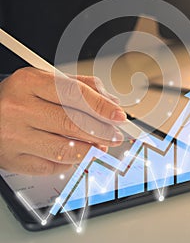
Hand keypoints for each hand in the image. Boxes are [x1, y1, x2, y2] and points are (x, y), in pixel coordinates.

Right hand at [0, 68, 125, 174]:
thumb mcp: (45, 80)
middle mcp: (19, 108)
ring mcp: (14, 136)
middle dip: (101, 130)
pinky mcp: (13, 159)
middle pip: (71, 123)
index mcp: (29, 82)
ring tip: (102, 145)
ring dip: (91, 149)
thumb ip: (79, 86)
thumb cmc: (19, 96)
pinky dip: (71, 161)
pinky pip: (51, 166)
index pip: (74, 94)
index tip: (118, 115)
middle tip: (115, 133)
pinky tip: (78, 153)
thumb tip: (109, 102)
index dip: (101, 106)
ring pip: (64, 148)